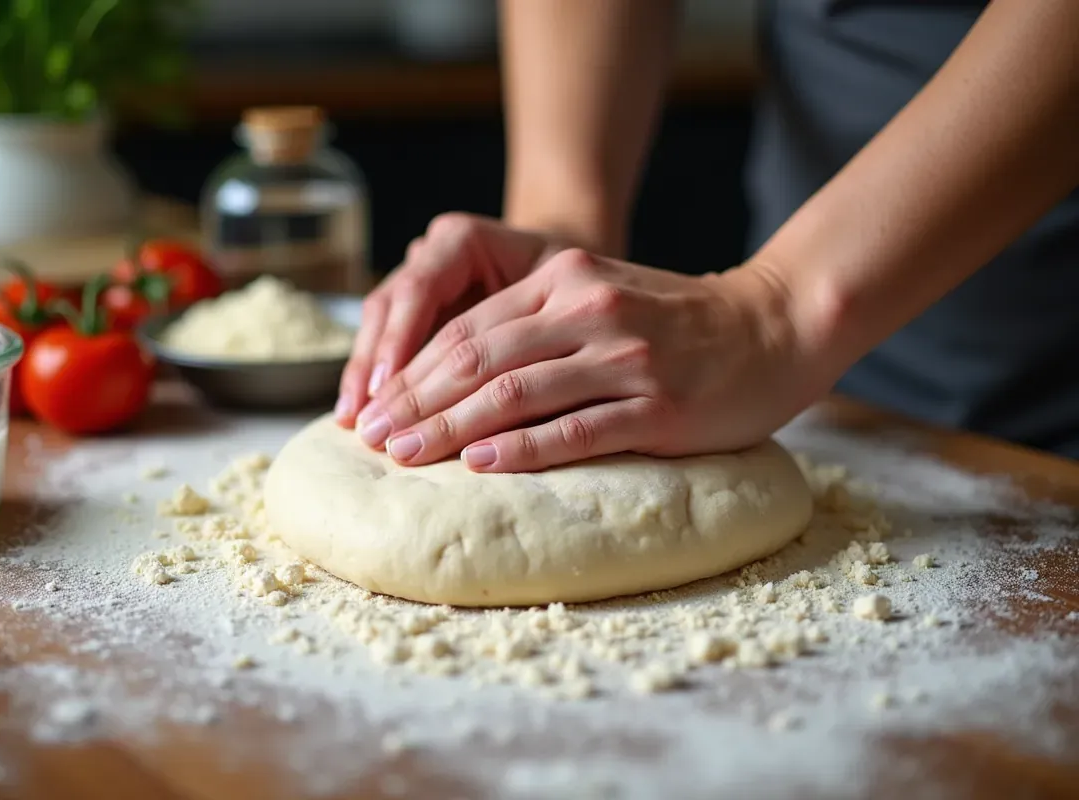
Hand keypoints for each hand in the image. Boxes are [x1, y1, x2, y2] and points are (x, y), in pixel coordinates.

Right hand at [335, 213, 571, 425]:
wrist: (574, 283)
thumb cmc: (579, 296)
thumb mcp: (567, 310)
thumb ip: (532, 342)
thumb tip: (500, 399)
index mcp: (465, 241)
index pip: (422, 287)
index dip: (401, 339)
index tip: (389, 387)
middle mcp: (431, 254)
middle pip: (390, 307)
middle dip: (375, 366)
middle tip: (367, 419)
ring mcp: (416, 279)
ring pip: (378, 324)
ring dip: (364, 376)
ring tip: (352, 423)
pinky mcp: (414, 310)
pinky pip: (385, 343)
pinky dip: (376, 382)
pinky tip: (357, 418)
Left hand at [355, 249, 832, 471]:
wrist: (776, 327)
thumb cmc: (679, 323)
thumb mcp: (602, 295)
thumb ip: (537, 323)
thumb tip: (455, 375)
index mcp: (565, 279)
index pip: (468, 329)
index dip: (411, 371)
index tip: (372, 408)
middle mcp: (588, 310)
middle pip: (477, 360)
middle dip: (415, 402)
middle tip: (370, 439)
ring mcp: (624, 358)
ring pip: (515, 395)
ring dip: (450, 429)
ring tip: (405, 457)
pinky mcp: (657, 406)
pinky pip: (574, 430)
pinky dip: (522, 448)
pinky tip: (481, 465)